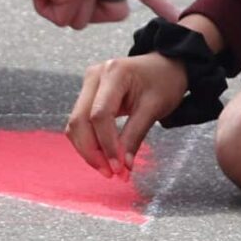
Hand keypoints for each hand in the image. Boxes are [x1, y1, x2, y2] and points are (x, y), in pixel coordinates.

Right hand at [67, 52, 187, 179]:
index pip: (99, 115)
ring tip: (108, 168)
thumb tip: (122, 166)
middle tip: (110, 173)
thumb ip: (135, 137)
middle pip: (80, 120)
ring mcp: (89, 84)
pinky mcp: (88, 94)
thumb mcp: (154, 109)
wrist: (164, 67)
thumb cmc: (163, 82)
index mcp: (114, 73)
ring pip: (76, 124)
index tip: (117, 168)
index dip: (106, 145)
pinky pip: (80, 122)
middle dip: (92, 151)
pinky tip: (103, 156)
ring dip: (88, 150)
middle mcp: (95, 76)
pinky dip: (89, 142)